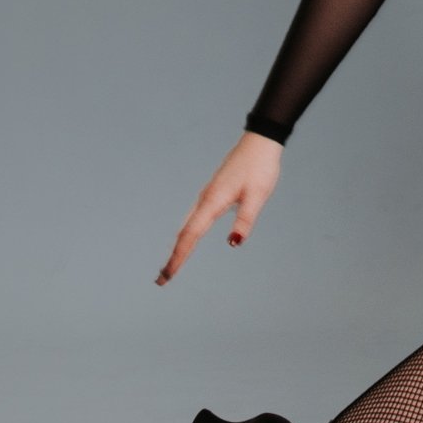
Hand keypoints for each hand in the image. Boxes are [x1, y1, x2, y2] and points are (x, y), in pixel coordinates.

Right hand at [157, 132, 282, 282]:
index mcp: (213, 201)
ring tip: (171, 266)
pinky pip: (194, 218)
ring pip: (187, 226)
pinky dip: (187, 234)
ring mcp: (207, 196)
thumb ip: (245, 219)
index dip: (178, 257)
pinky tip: (187, 240)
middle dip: (173, 257)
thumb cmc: (260, 168)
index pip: (190, 236)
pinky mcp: (212, 193)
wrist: (259, 142)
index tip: (167, 275)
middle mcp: (205, 199)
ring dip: (179, 247)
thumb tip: (234, 243)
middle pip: (184, 234)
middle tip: (162, 279)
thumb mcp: (258, 195)